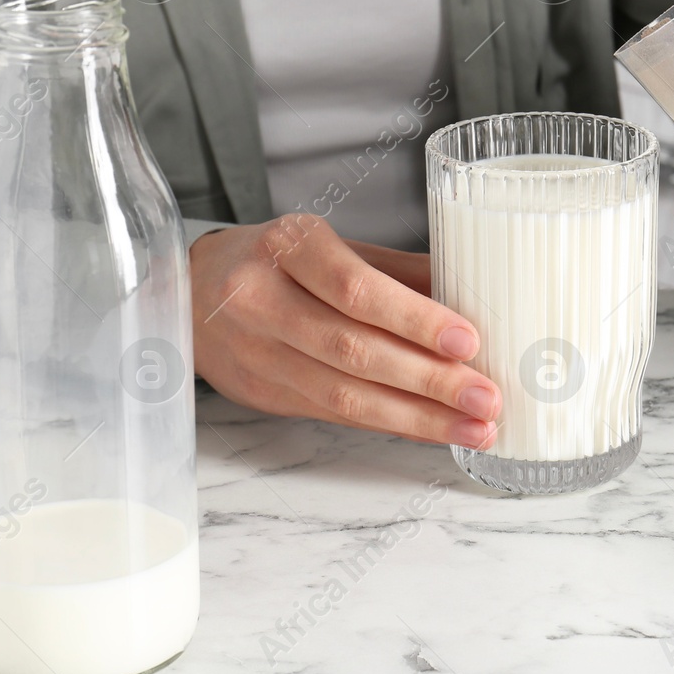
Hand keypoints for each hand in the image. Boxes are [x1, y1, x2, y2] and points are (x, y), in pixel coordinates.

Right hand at [191, 214, 498, 446]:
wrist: (187, 290)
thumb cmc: (277, 260)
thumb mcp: (333, 244)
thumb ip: (399, 270)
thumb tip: (475, 294)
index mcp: (288, 248)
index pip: (355, 289)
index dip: (414, 319)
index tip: (468, 340)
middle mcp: (262, 300)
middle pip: (354, 349)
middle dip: (429, 381)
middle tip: (487, 397)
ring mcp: (257, 353)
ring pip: (344, 395)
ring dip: (419, 417)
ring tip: (475, 425)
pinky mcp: (263, 393)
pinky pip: (335, 415)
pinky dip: (391, 424)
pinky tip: (435, 429)